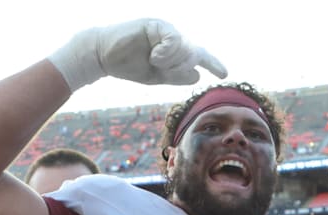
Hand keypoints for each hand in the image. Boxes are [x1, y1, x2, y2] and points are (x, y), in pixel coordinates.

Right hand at [49, 18, 227, 90]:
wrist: (103, 57)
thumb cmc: (128, 65)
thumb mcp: (156, 76)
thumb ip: (176, 76)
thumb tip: (197, 75)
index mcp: (173, 50)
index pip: (198, 55)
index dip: (212, 63)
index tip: (224, 74)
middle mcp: (172, 37)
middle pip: (192, 55)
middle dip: (179, 67)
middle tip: (159, 67)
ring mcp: (164, 29)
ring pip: (184, 48)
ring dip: (171, 61)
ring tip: (153, 61)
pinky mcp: (155, 24)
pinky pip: (173, 39)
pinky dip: (166, 52)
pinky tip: (154, 56)